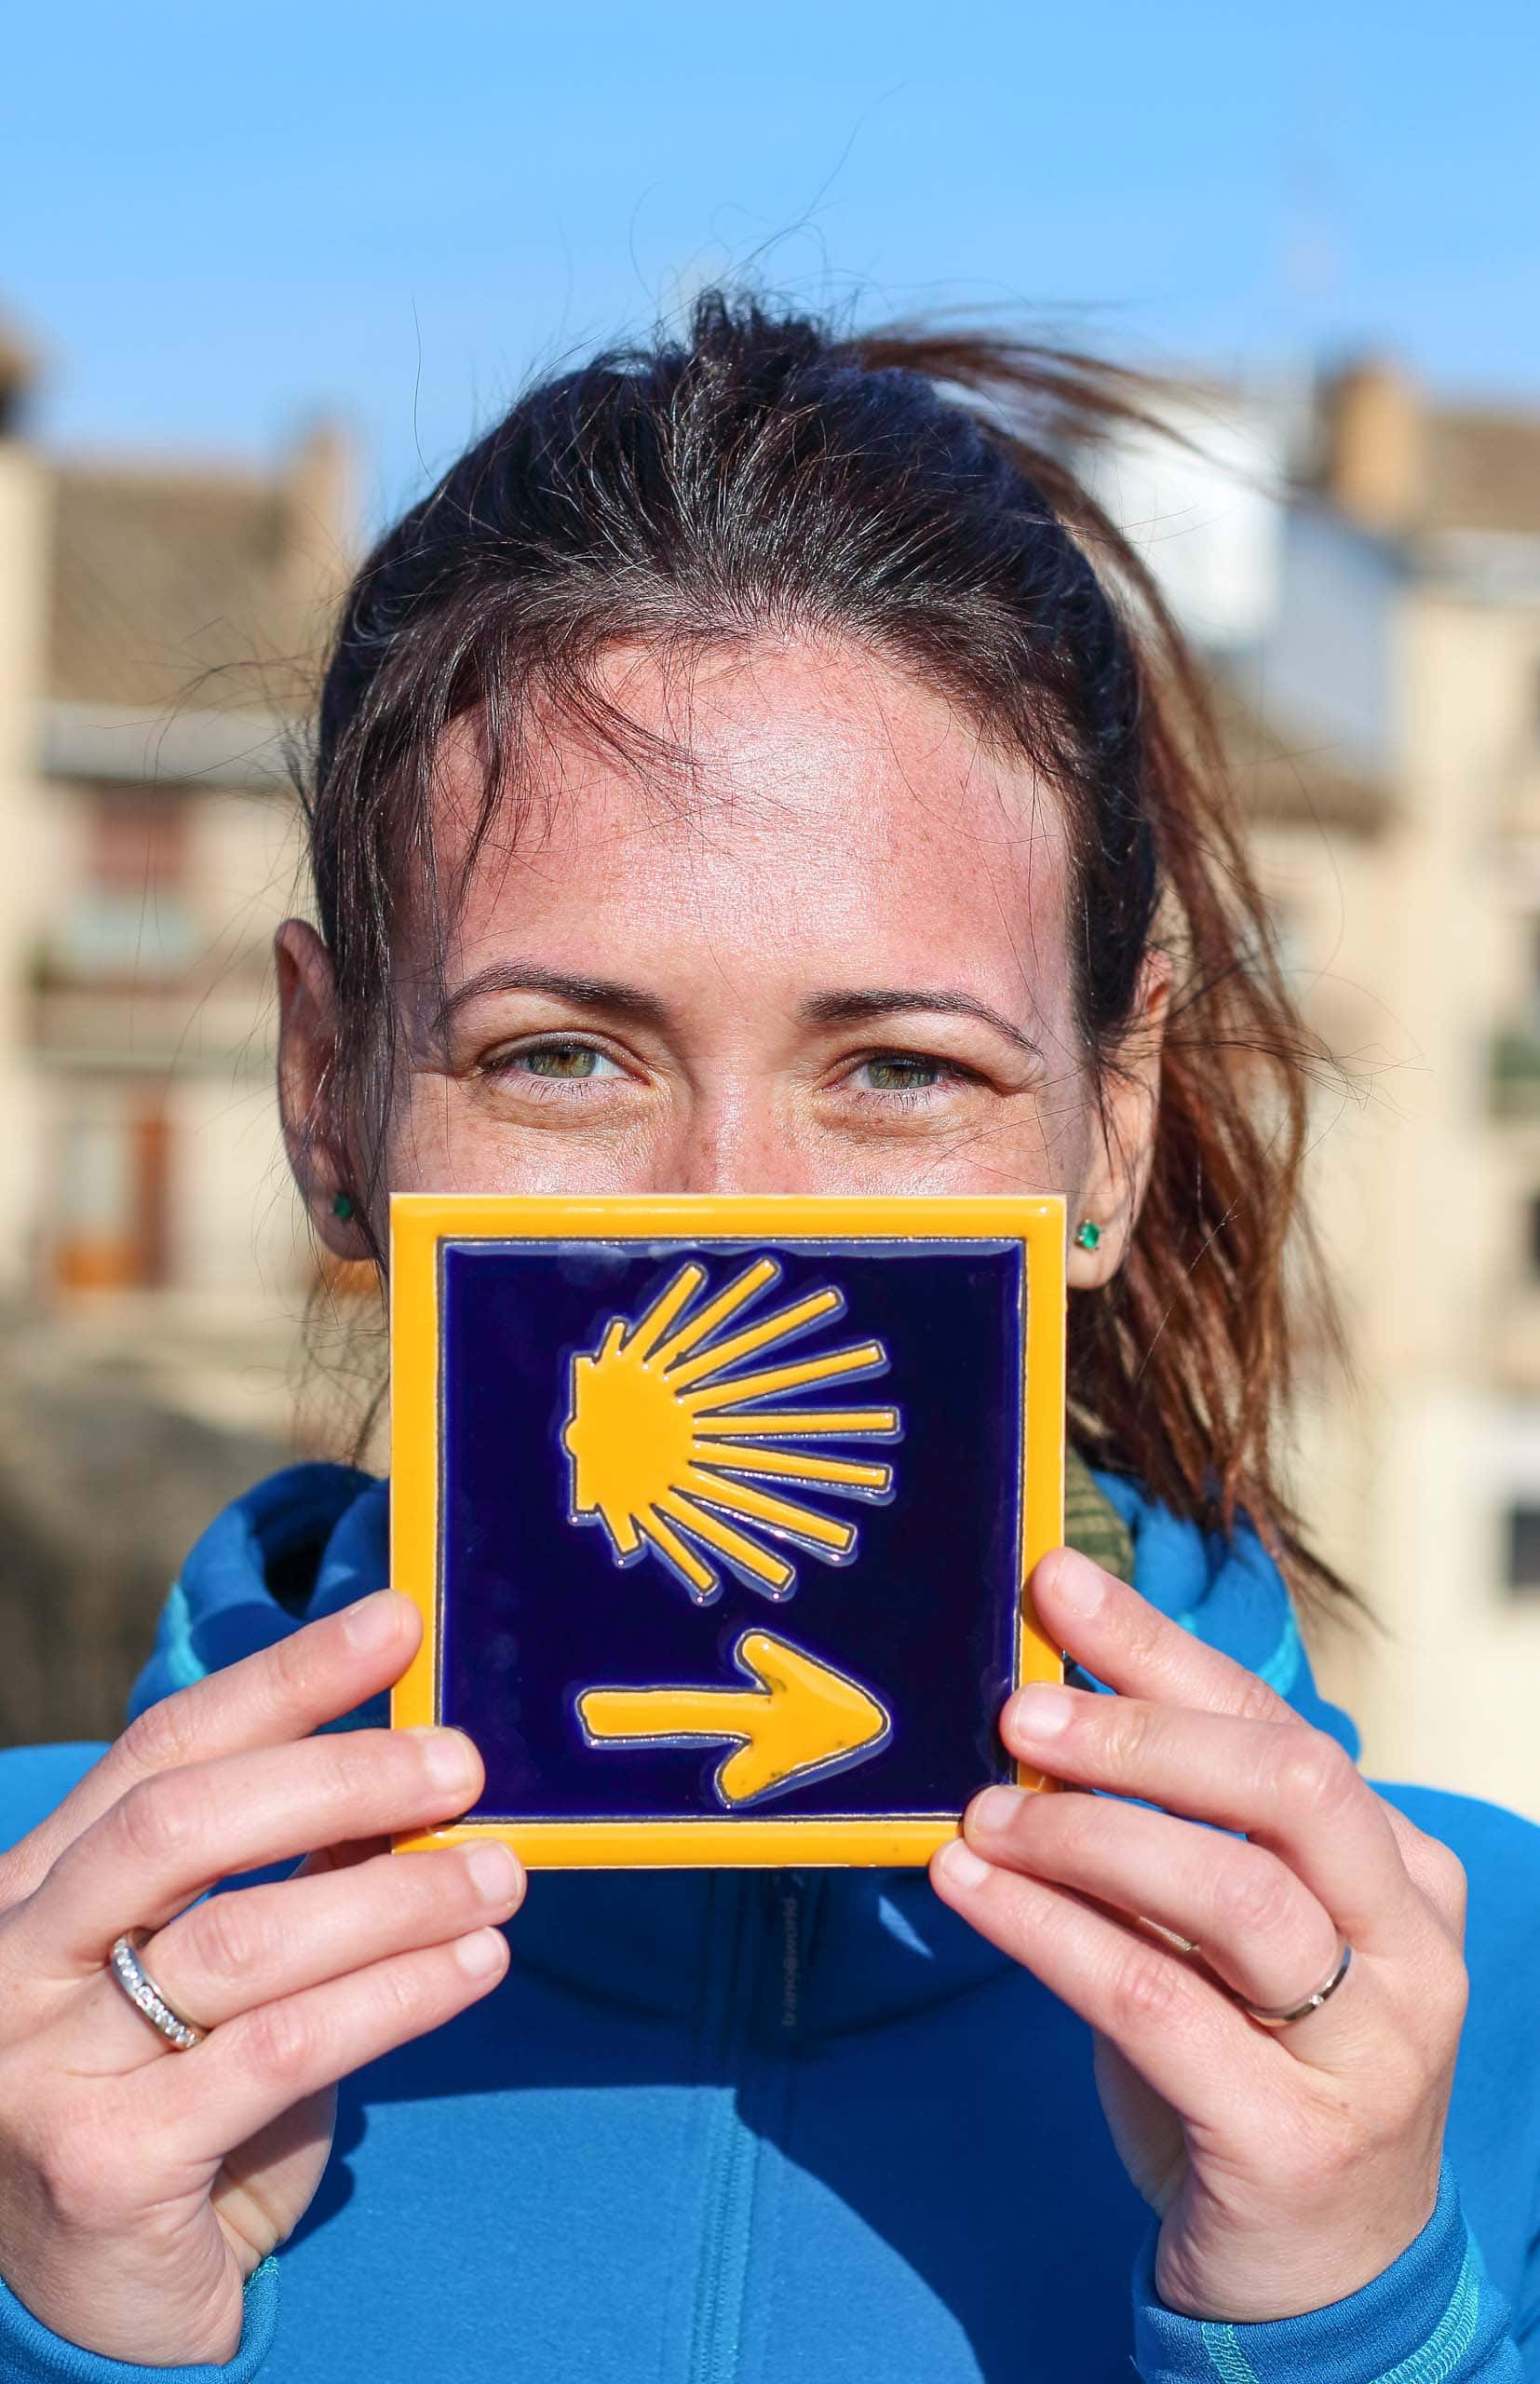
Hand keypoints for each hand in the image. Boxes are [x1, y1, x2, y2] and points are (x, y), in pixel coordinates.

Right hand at [0, 1589, 523, 2365]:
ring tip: (501, 1875)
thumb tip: (417, 1772)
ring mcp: (41, 2068)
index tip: (398, 1622)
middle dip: (340, 1774)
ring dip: (395, 1894)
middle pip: (182, 1822)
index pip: (163, 1749)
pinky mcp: (102, 2169)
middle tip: (463, 1762)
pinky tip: (473, 1965)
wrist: (99, 2316)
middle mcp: (14, 1963)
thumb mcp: (218, 1977)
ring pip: (241, 1941)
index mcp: (37, 1888)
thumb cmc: (175, 2113)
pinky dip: (393, 1997)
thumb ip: (288, 1877)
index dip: (285, 1678)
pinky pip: (275, 2054)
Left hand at [930, 1547, 1468, 2323]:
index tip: (1054, 1584)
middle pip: (1289, 1786)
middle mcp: (1410, 1947)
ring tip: (983, 1810)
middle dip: (1142, 1729)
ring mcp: (1370, 2049)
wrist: (1310, 2279)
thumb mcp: (1216, 1933)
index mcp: (1399, 1870)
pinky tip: (970, 1886)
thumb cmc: (1246, 2066)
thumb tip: (1035, 1700)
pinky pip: (1156, 2003)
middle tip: (1017, 1708)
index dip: (1161, 1648)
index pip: (1278, 1725)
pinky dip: (1047, 1931)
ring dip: (1088, 1834)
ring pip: (1233, 1894)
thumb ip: (1160, 1829)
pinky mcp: (1294, 2138)